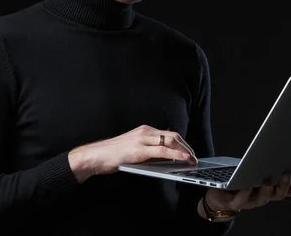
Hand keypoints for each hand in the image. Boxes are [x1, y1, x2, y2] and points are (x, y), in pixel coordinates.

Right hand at [68, 125, 197, 182]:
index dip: (182, 143)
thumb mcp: (135, 150)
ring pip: (170, 141)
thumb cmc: (113, 155)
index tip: (190, 151)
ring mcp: (141, 139)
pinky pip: (162, 151)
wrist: (96, 156)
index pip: (168, 134)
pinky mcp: (139, 150)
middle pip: (173, 135)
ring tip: (192, 160)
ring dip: (184, 150)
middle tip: (194, 157)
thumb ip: (150, 152)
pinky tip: (183, 159)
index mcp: (144, 130)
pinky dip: (176, 154)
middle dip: (186, 146)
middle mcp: (144, 131)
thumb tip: (168, 159)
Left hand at [203, 173, 290, 214]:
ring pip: (258, 200)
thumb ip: (269, 181)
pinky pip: (240, 201)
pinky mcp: (231, 202)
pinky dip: (244, 194)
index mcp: (262, 193)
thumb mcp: (251, 180)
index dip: (287, 186)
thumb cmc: (235, 186)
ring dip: (265, 192)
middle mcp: (255, 199)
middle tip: (285, 174)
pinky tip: (247, 186)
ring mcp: (244, 202)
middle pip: (272, 197)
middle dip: (280, 187)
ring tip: (268, 181)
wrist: (215, 199)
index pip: (278, 192)